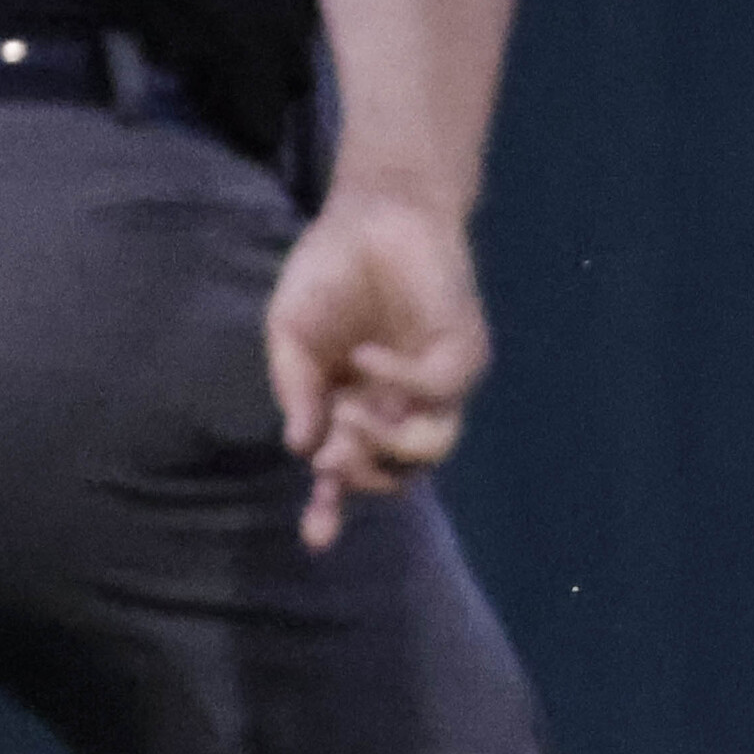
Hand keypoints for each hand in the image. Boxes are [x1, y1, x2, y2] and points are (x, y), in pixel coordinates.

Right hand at [264, 182, 491, 551]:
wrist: (370, 213)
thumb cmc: (329, 273)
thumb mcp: (291, 336)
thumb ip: (296, 389)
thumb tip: (300, 448)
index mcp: (357, 407)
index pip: (350, 470)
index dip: (333, 506)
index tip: (315, 540)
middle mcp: (401, 405)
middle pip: (398, 470)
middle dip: (361, 474)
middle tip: (333, 454)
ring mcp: (436, 383)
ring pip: (431, 445)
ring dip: (386, 443)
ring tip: (350, 412)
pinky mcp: (462, 353)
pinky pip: (439, 388)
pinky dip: (398, 379)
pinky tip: (366, 355)